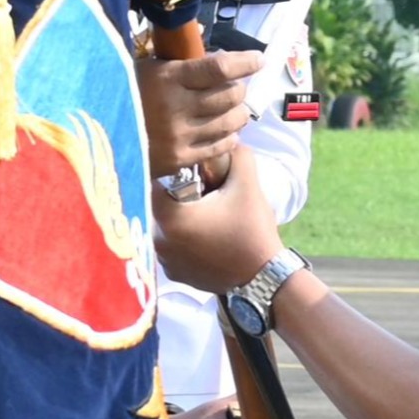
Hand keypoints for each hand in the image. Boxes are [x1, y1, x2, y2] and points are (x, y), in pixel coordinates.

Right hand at [131, 30, 250, 173]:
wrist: (92, 136)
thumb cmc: (119, 94)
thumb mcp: (145, 69)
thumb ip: (180, 65)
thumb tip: (218, 58)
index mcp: (168, 78)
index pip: (220, 67)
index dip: (245, 62)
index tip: (257, 60)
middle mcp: (177, 107)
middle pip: (230, 94)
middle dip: (239, 89)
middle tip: (235, 87)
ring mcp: (179, 136)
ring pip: (230, 121)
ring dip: (238, 113)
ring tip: (233, 109)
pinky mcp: (179, 159)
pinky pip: (220, 146)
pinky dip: (229, 136)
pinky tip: (225, 131)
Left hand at [152, 157, 285, 292]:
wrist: (264, 276)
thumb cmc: (252, 230)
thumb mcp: (248, 185)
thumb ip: (236, 155)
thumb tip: (228, 141)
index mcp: (170, 217)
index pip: (154, 181)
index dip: (173, 172)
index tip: (192, 174)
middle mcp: (159, 241)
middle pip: (157, 205)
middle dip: (176, 196)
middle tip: (202, 195)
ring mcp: (165, 260)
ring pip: (163, 226)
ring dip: (178, 218)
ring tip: (205, 216)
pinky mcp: (174, 274)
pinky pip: (170, 246)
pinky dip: (182, 239)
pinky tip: (204, 236)